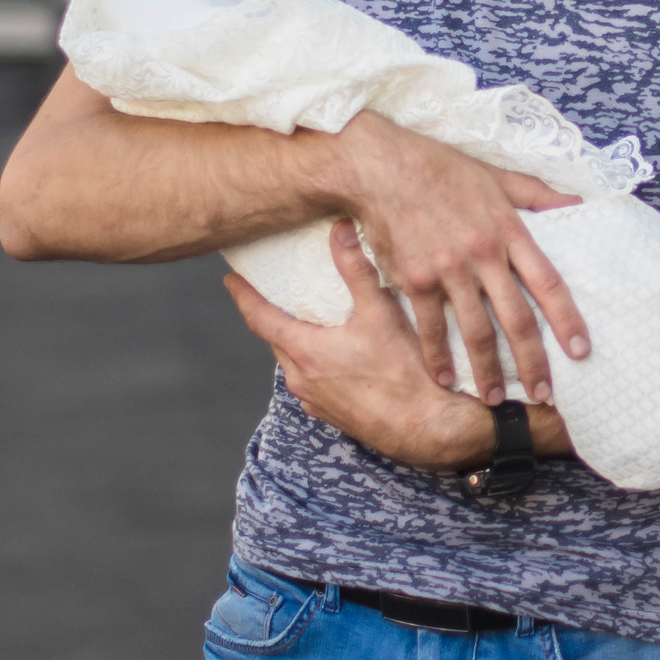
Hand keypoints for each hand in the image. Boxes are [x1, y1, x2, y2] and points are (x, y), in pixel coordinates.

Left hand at [223, 221, 491, 469]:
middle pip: (276, 341)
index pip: (260, 319)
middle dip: (270, 317)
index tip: (230, 280)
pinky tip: (336, 358)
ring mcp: (317, 401)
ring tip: (308, 323)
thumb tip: (340, 230)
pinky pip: (313, 383)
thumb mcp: (381, 314)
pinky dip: (315, 365)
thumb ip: (357, 270)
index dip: (243, 297)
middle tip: (271, 296)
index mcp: (306, 352)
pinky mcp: (335, 416)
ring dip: (295, 343)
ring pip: (295, 364)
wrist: (429, 430)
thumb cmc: (406, 374)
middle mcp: (303, 379)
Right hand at [336, 114, 589, 406]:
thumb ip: (539, 195)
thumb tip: (579, 206)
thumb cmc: (442, 170)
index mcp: (509, 230)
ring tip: (494, 399)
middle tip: (542, 394)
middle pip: (516, 318)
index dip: (567, 320)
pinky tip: (445, 378)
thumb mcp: (498, 176)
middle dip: (532, 361)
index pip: (549, 283)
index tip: (580, 351)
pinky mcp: (415, 279)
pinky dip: (438, 357)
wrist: (382, 168)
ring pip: (475, 331)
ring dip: (487, 370)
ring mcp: (448, 269)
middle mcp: (483, 254)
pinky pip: (431, 328)